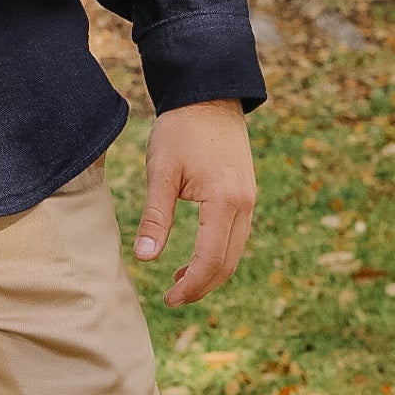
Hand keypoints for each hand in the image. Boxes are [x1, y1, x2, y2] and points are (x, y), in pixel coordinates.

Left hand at [131, 99, 256, 306]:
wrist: (208, 95)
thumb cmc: (181, 129)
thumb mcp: (161, 171)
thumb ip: (155, 217)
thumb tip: (145, 259)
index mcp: (224, 202)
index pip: (210, 261)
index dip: (190, 286)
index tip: (168, 299)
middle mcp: (244, 205)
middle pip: (227, 263)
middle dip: (201, 286)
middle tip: (172, 298)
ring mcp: (249, 199)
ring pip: (235, 252)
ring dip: (210, 272)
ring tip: (180, 281)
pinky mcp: (245, 193)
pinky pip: (236, 235)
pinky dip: (218, 253)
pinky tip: (195, 255)